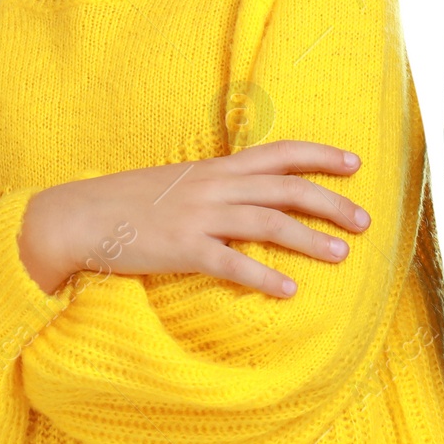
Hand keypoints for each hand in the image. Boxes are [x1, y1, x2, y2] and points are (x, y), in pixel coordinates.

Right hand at [18, 140, 371, 297]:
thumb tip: (252, 192)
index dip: (320, 155)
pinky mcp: (183, 249)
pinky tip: (288, 291)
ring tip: (341, 255)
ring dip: (310, 239)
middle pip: (287, 188)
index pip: (280, 152)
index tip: (354, 163)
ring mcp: (200, 217)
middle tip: (365, 220)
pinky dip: (263, 276)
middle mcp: (215, 186)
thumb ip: (218, 185)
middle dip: (331, 203)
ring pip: (269, 223)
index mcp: (216, 168)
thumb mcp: (181, 182)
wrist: (78, 216)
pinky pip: (231, 263)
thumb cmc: (130, 202)